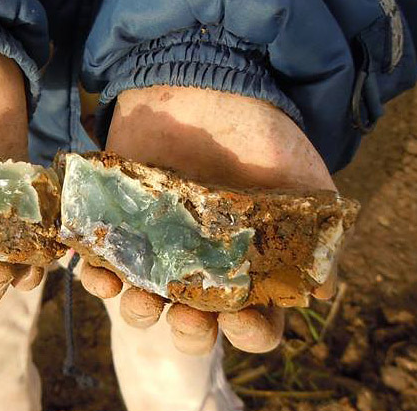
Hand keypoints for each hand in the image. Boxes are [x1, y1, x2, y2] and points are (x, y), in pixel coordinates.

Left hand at [80, 85, 337, 353]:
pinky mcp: (121, 224)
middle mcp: (201, 268)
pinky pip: (102, 263)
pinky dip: (96, 276)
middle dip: (190, 332)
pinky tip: (96, 274)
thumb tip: (321, 292)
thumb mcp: (305, 182)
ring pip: (143, 303)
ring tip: (139, 301)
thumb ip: (317, 237)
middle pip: (194, 325)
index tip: (241, 317)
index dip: (249, 332)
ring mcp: (158, 248)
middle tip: (189, 318)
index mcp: (248, 268)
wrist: (210, 84)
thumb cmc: (263, 136)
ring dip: (139, 313)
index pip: (252, 323)